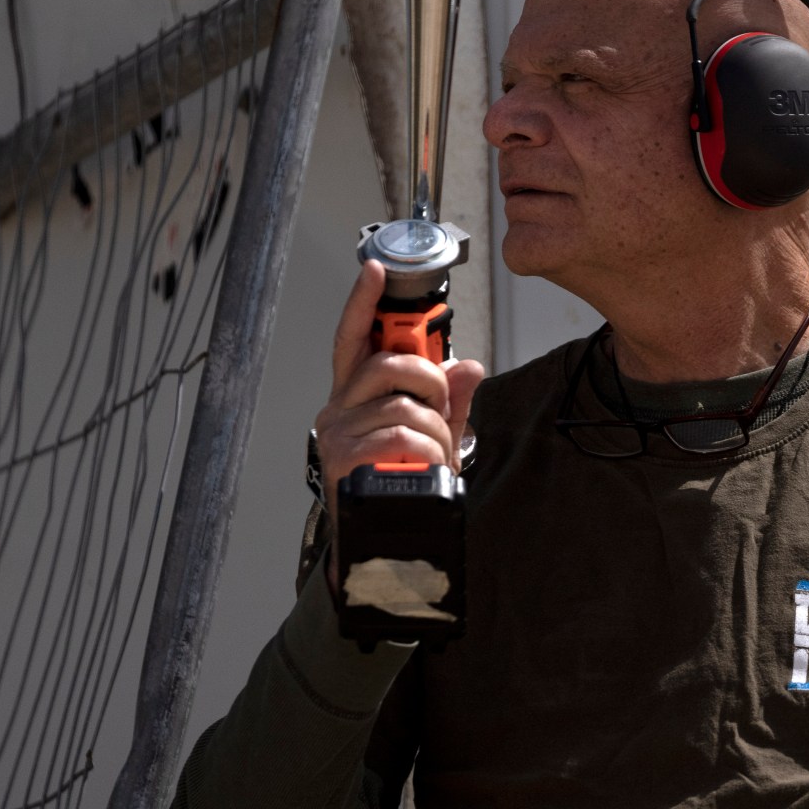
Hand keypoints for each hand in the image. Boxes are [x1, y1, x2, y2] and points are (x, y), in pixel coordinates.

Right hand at [312, 262, 487, 531]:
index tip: (377, 270)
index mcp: (353, 394)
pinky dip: (428, 448)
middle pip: (387, 365)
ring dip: (436, 428)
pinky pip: (402, 435)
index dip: (363, 301)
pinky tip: (428, 464)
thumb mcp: (431, 435)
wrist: (376, 539)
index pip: (353, 337)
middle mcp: (337, 408)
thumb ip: (450, 400)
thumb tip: (471, 367)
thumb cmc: (397, 479)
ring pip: (403, 405)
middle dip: (429, 378)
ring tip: (438, 451)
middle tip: (442, 402)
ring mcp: (338, 434)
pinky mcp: (344, 459)